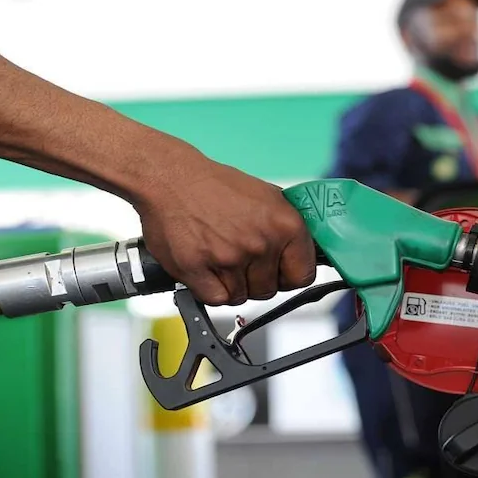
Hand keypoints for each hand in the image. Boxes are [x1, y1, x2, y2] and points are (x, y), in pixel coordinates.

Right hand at [132, 154, 315, 304]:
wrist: (171, 177)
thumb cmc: (216, 186)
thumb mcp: (268, 196)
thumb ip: (289, 228)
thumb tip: (306, 253)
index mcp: (285, 224)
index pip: (303, 275)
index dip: (289, 275)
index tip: (280, 271)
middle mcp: (261, 243)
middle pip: (270, 289)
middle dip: (256, 279)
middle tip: (241, 256)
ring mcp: (229, 258)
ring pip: (242, 296)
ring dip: (232, 283)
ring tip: (220, 255)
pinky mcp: (199, 270)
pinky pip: (216, 299)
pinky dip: (210, 288)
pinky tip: (207, 266)